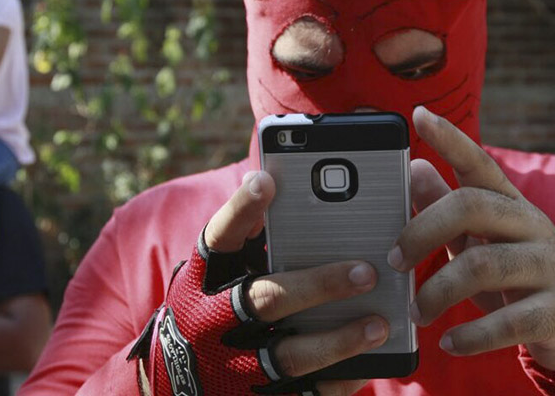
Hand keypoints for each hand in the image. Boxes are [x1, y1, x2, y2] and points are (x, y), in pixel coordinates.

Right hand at [202, 170, 388, 394]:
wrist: (175, 381)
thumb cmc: (213, 305)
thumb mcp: (218, 271)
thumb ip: (249, 236)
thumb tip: (282, 187)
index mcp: (206, 278)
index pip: (221, 236)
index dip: (241, 208)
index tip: (265, 180)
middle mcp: (215, 320)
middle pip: (267, 298)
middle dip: (318, 285)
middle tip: (366, 272)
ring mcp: (235, 365)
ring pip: (290, 355)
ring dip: (338, 340)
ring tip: (380, 324)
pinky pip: (305, 393)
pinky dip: (338, 379)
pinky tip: (370, 362)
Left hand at [389, 107, 554, 371]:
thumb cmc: (518, 272)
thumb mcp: (483, 238)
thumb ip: (448, 206)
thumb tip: (413, 169)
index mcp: (510, 204)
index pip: (478, 162)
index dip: (449, 138)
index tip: (418, 115)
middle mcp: (531, 225)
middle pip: (471, 206)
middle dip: (422, 231)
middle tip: (394, 261)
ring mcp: (548, 266)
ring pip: (484, 264)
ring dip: (438, 292)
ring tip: (417, 311)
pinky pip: (507, 322)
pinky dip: (471, 336)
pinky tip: (449, 342)